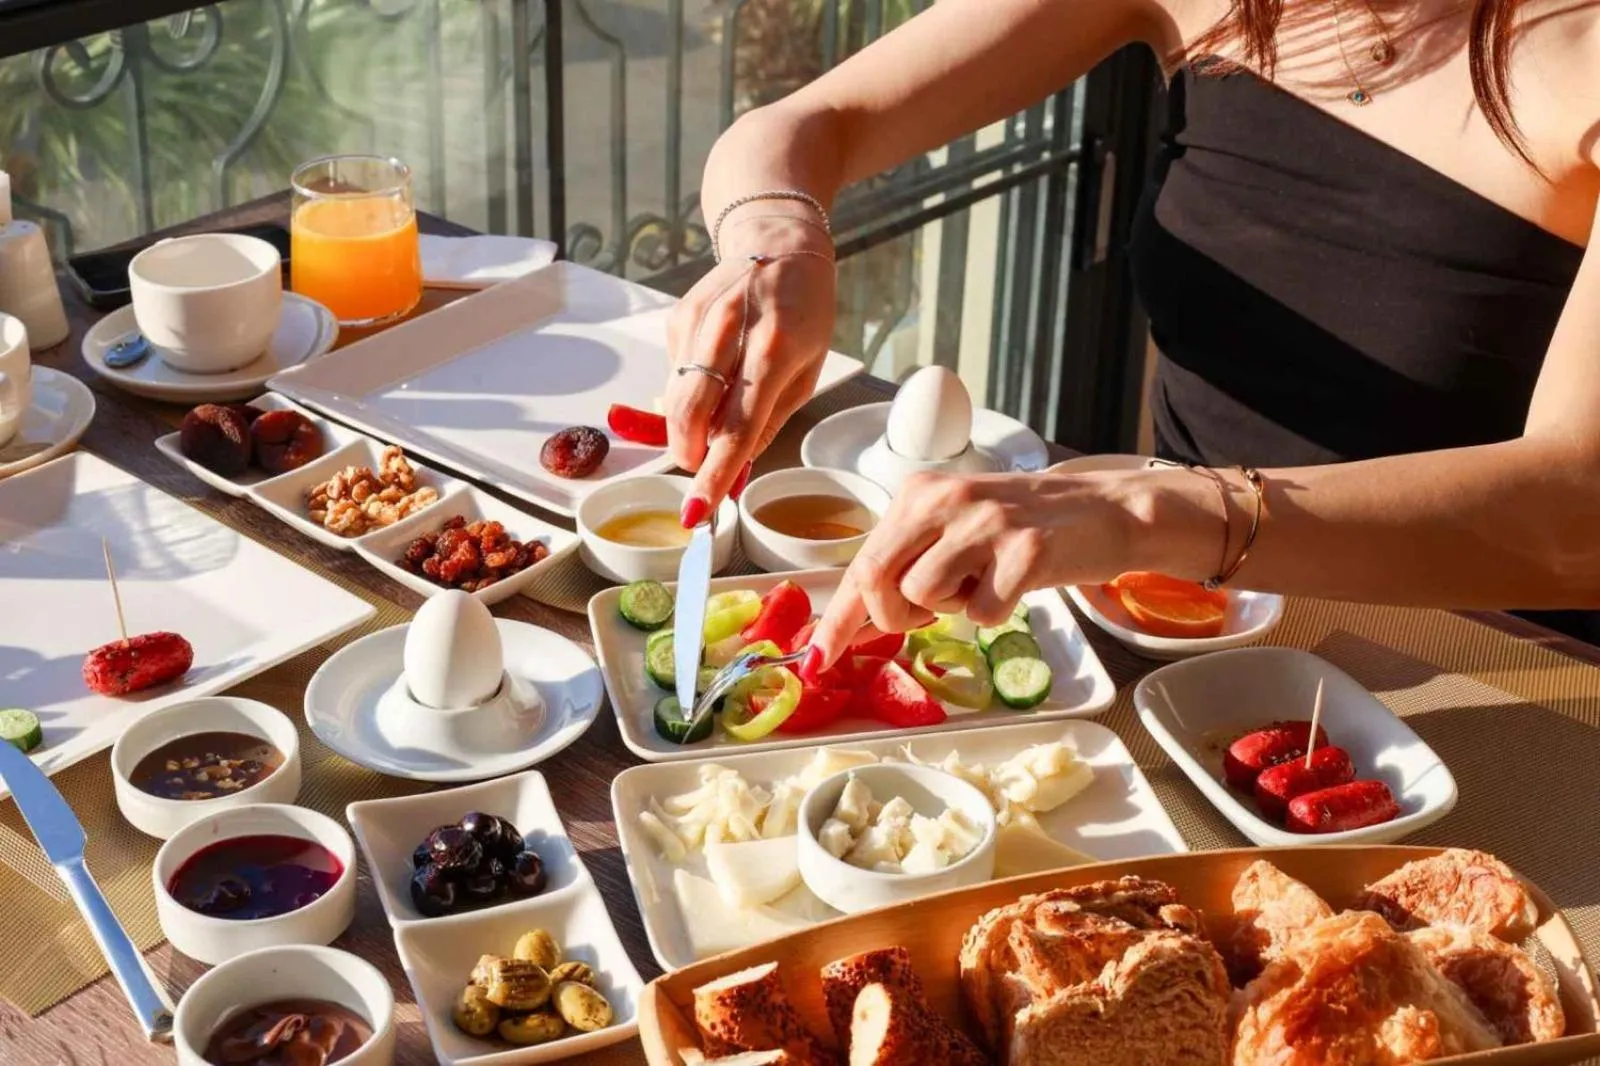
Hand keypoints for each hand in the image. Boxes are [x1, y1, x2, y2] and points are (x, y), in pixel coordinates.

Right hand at [665, 215, 835, 524]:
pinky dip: (687, 393)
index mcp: (774, 350)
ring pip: (674, 400)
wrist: (777, 241)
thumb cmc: (803, 310)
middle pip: (690, 415)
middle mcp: (730, 331)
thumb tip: (735, 471)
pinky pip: (673, 376)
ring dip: (686, 429)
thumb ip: (768, 422)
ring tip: (711, 426)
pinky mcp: (677, 318)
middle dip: (689, 456)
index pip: (735, 427)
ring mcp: (698, 321)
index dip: (713, 476)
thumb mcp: (807, 370)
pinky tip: (713, 375)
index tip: (695, 513)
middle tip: (702, 472)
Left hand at [803, 468, 1152, 673]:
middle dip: (892, 616)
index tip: (816, 659)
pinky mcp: (1026, 551)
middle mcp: (947, 498)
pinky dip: (994, 614)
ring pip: (926, 597)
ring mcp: (986, 522)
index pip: (862, 561)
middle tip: (927, 614)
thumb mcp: (955, 529)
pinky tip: (1014, 585)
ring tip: (982, 583)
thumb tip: (858, 620)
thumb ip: (908, 561)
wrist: (1105, 511)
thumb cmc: (1024, 528)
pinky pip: (982, 613)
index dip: (836, 618)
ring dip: (951, 609)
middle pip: (877, 580)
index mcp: (921, 492)